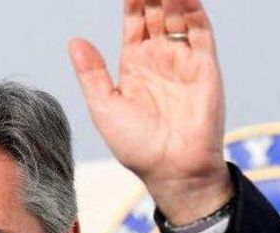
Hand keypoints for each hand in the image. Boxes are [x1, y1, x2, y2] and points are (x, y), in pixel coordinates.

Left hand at [69, 0, 231, 224]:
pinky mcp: (205, 65)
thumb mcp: (104, 107)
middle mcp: (161, 58)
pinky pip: (200, 29)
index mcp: (135, 66)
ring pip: (178, 14)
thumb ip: (91, 72)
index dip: (131, 1)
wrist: (172, 169)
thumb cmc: (136, 146)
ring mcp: (183, 60)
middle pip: (156, 11)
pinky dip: (192, 8)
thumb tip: (74, 40)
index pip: (134, 21)